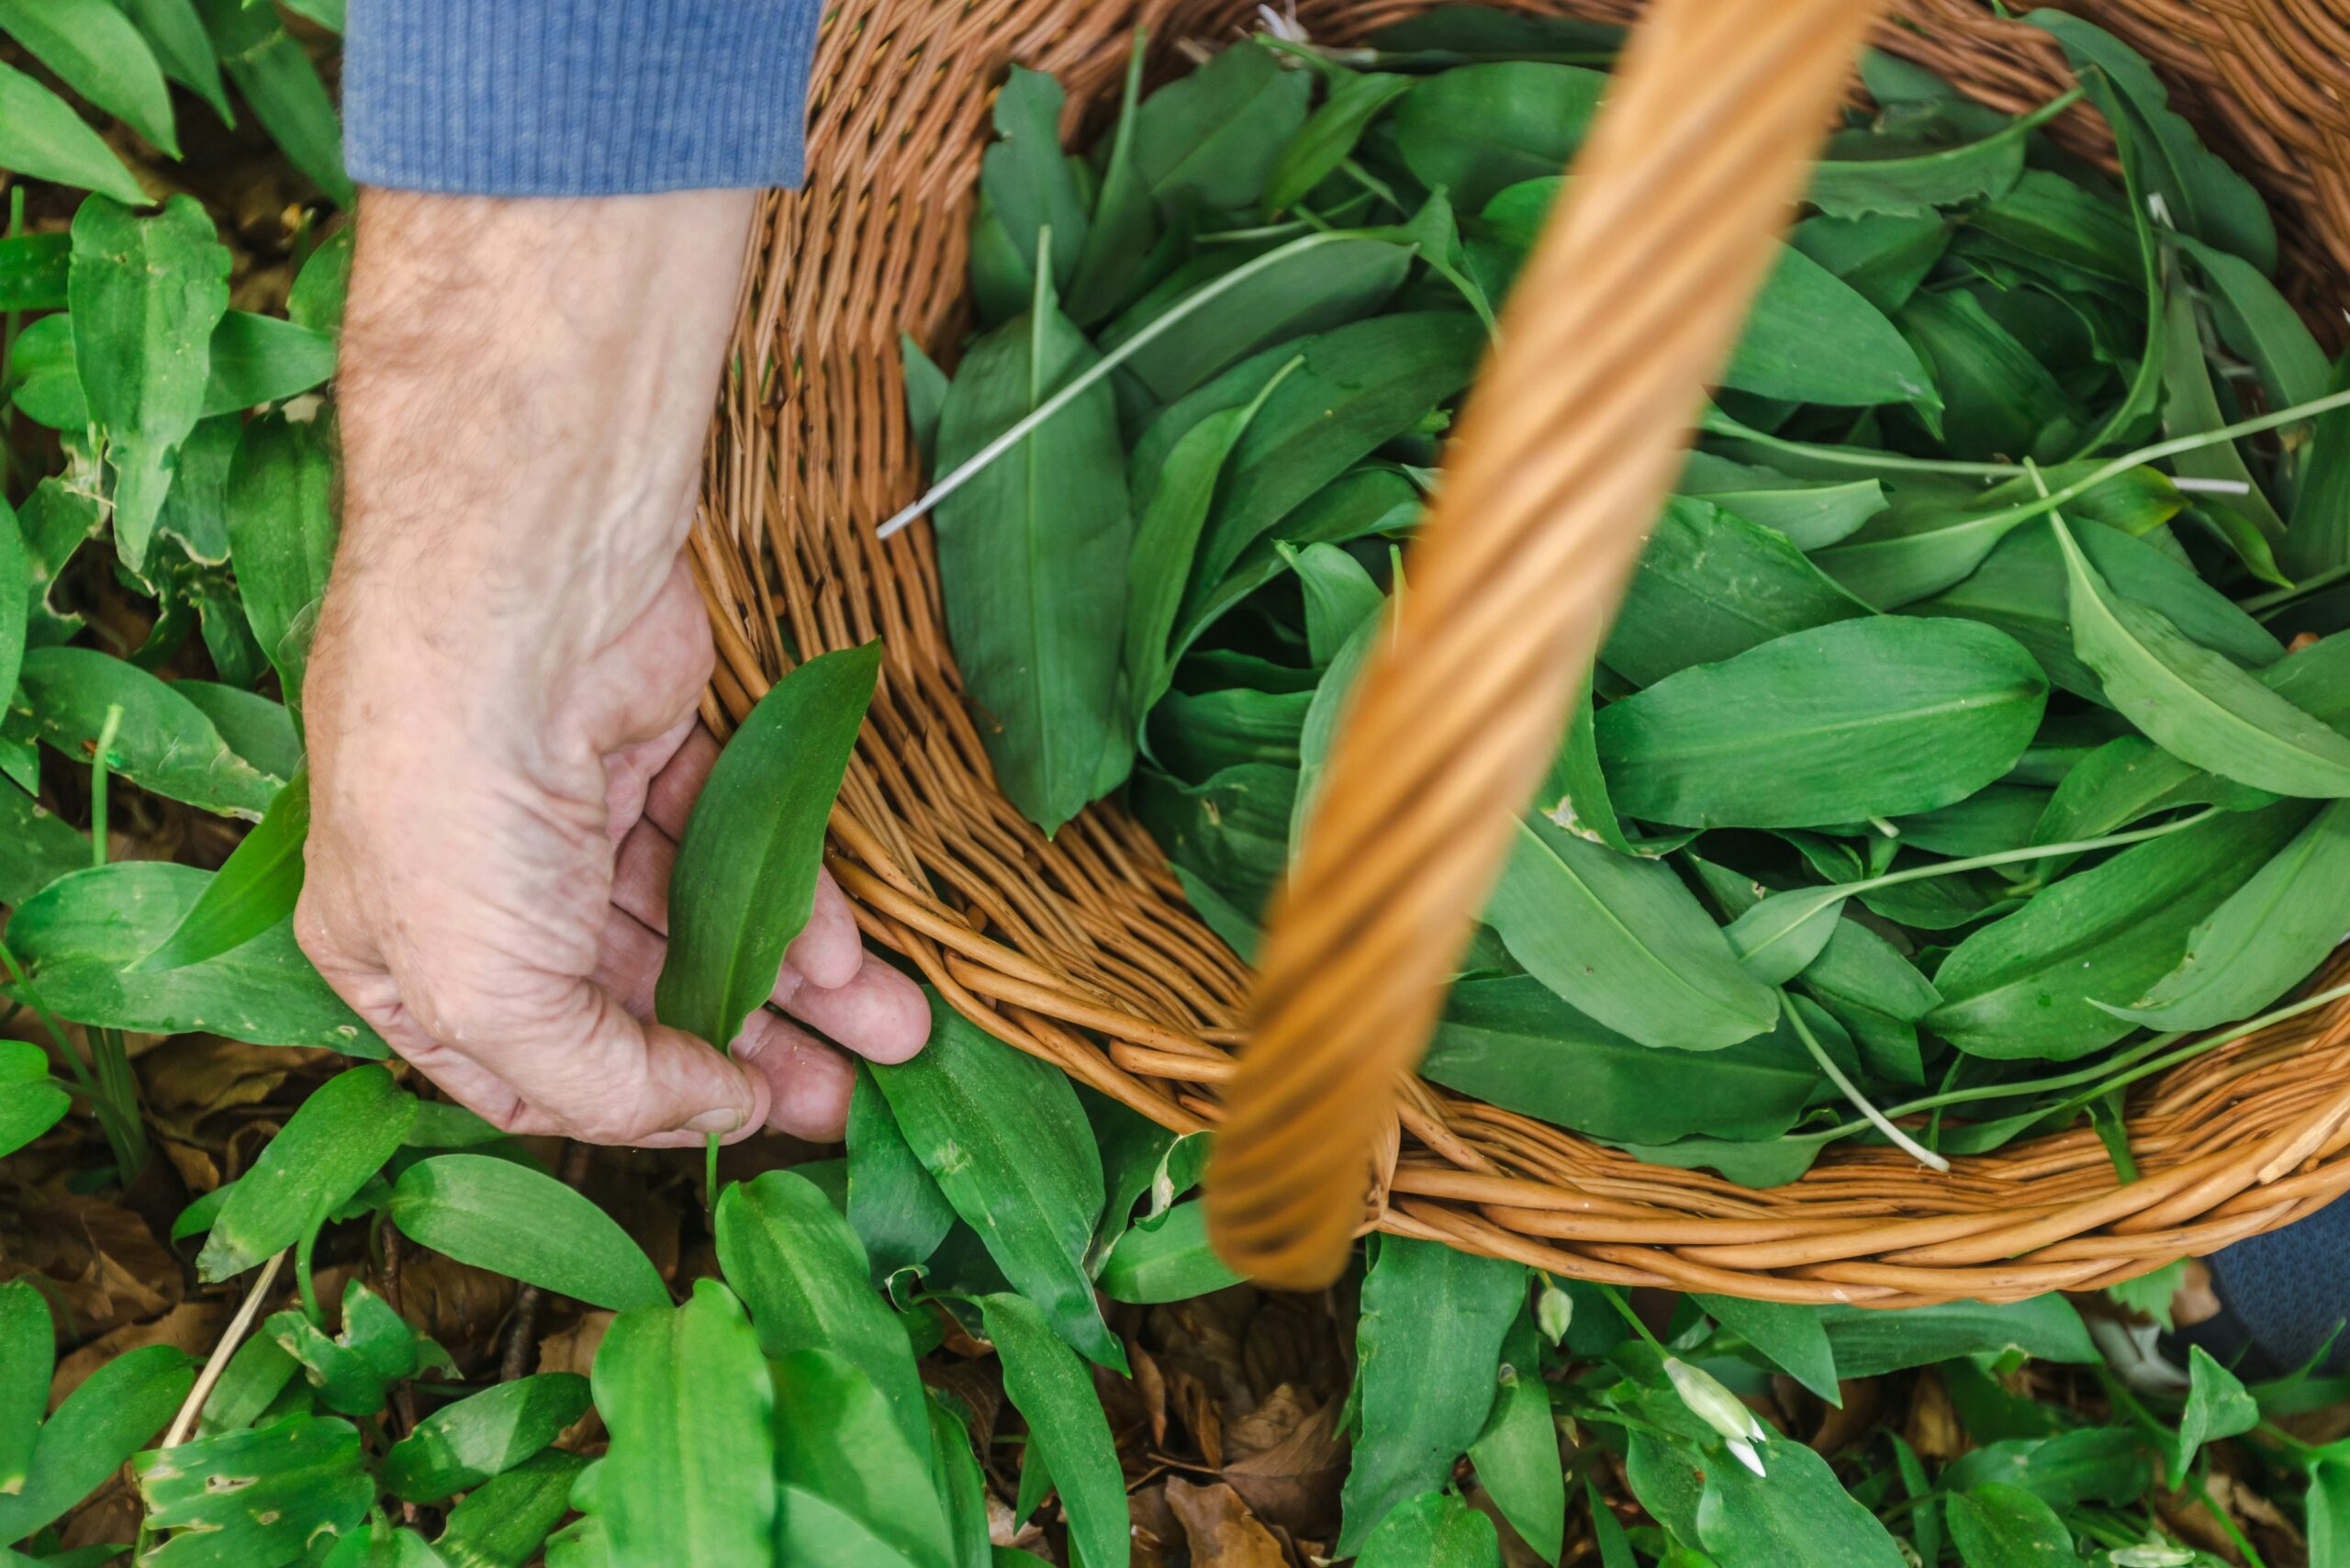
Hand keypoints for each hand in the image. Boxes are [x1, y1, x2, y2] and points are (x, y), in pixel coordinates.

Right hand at [295, 188, 927, 1146]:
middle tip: (845, 1100)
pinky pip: (731, 840)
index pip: (528, 1070)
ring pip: (695, 918)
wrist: (513, 602)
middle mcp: (477, 884)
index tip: (739, 1125)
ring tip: (896, 1033)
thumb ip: (603, 1085)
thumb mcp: (493, 996)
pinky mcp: (647, 740)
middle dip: (743, 1050)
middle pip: (630, 997)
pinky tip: (851, 950)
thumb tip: (716, 1113)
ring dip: (794, 981)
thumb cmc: (458, 809)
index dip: (637, 1110)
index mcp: (401, 955)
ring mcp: (566, 806)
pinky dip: (791, 892)